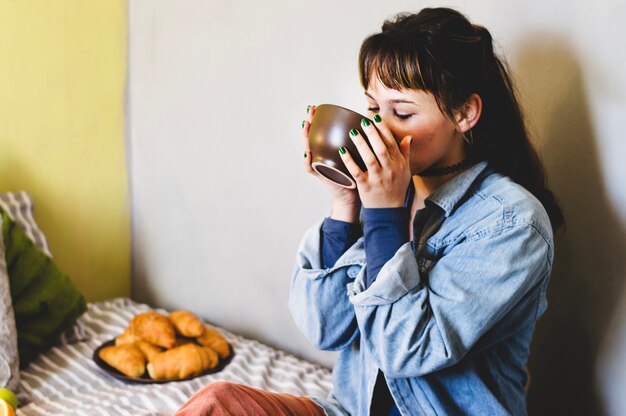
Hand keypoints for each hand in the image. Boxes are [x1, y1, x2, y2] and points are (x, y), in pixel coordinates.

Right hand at [302, 105, 359, 221]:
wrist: (354, 195)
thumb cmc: (358, 174)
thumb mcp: (358, 155)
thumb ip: (361, 141)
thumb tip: (371, 122)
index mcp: (330, 150)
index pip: (321, 131)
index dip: (318, 119)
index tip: (318, 106)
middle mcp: (322, 156)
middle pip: (312, 136)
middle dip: (310, 122)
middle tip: (310, 110)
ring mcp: (320, 165)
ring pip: (307, 149)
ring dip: (305, 137)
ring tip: (306, 125)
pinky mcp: (321, 175)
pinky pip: (310, 168)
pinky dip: (307, 160)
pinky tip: (307, 152)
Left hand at [339, 118, 411, 207]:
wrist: (389, 211)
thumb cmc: (396, 188)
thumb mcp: (405, 170)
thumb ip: (405, 153)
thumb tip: (408, 137)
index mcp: (398, 163)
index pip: (391, 142)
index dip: (383, 129)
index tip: (375, 117)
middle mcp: (389, 170)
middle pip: (381, 148)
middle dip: (372, 133)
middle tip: (363, 121)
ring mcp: (378, 178)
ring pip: (369, 158)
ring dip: (361, 144)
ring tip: (352, 131)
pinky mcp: (366, 186)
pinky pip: (356, 172)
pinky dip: (349, 161)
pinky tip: (342, 150)